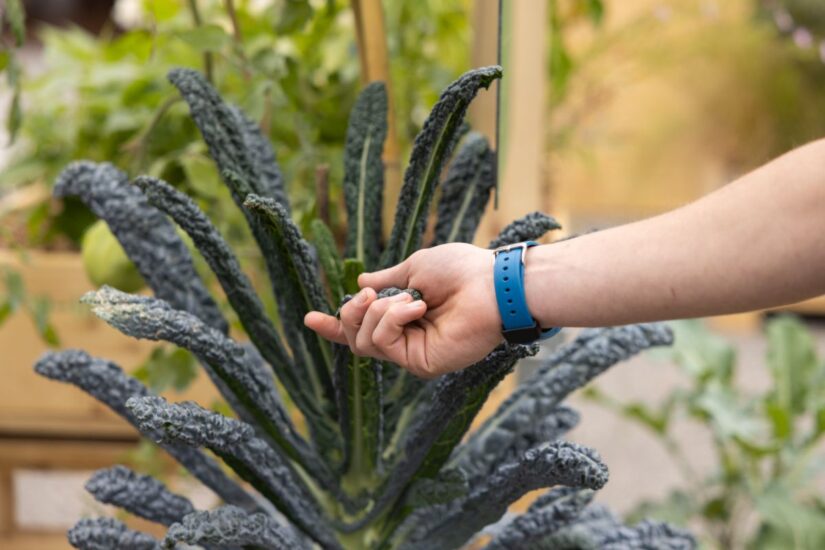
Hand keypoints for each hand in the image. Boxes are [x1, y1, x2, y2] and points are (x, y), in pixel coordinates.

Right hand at [304, 243, 502, 377]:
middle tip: (368, 293)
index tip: (309, 318)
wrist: (491, 285)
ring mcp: (412, 353)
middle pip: (354, 337)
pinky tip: (415, 307)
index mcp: (403, 316)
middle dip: (351, 312)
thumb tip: (360, 282)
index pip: (361, 327)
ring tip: (404, 299)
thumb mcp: (414, 268)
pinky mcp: (420, 364)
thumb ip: (387, 280)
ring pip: (363, 342)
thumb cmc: (461, 270)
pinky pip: (384, 343)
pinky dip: (392, 320)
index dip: (334, 325)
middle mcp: (405, 338)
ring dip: (375, 313)